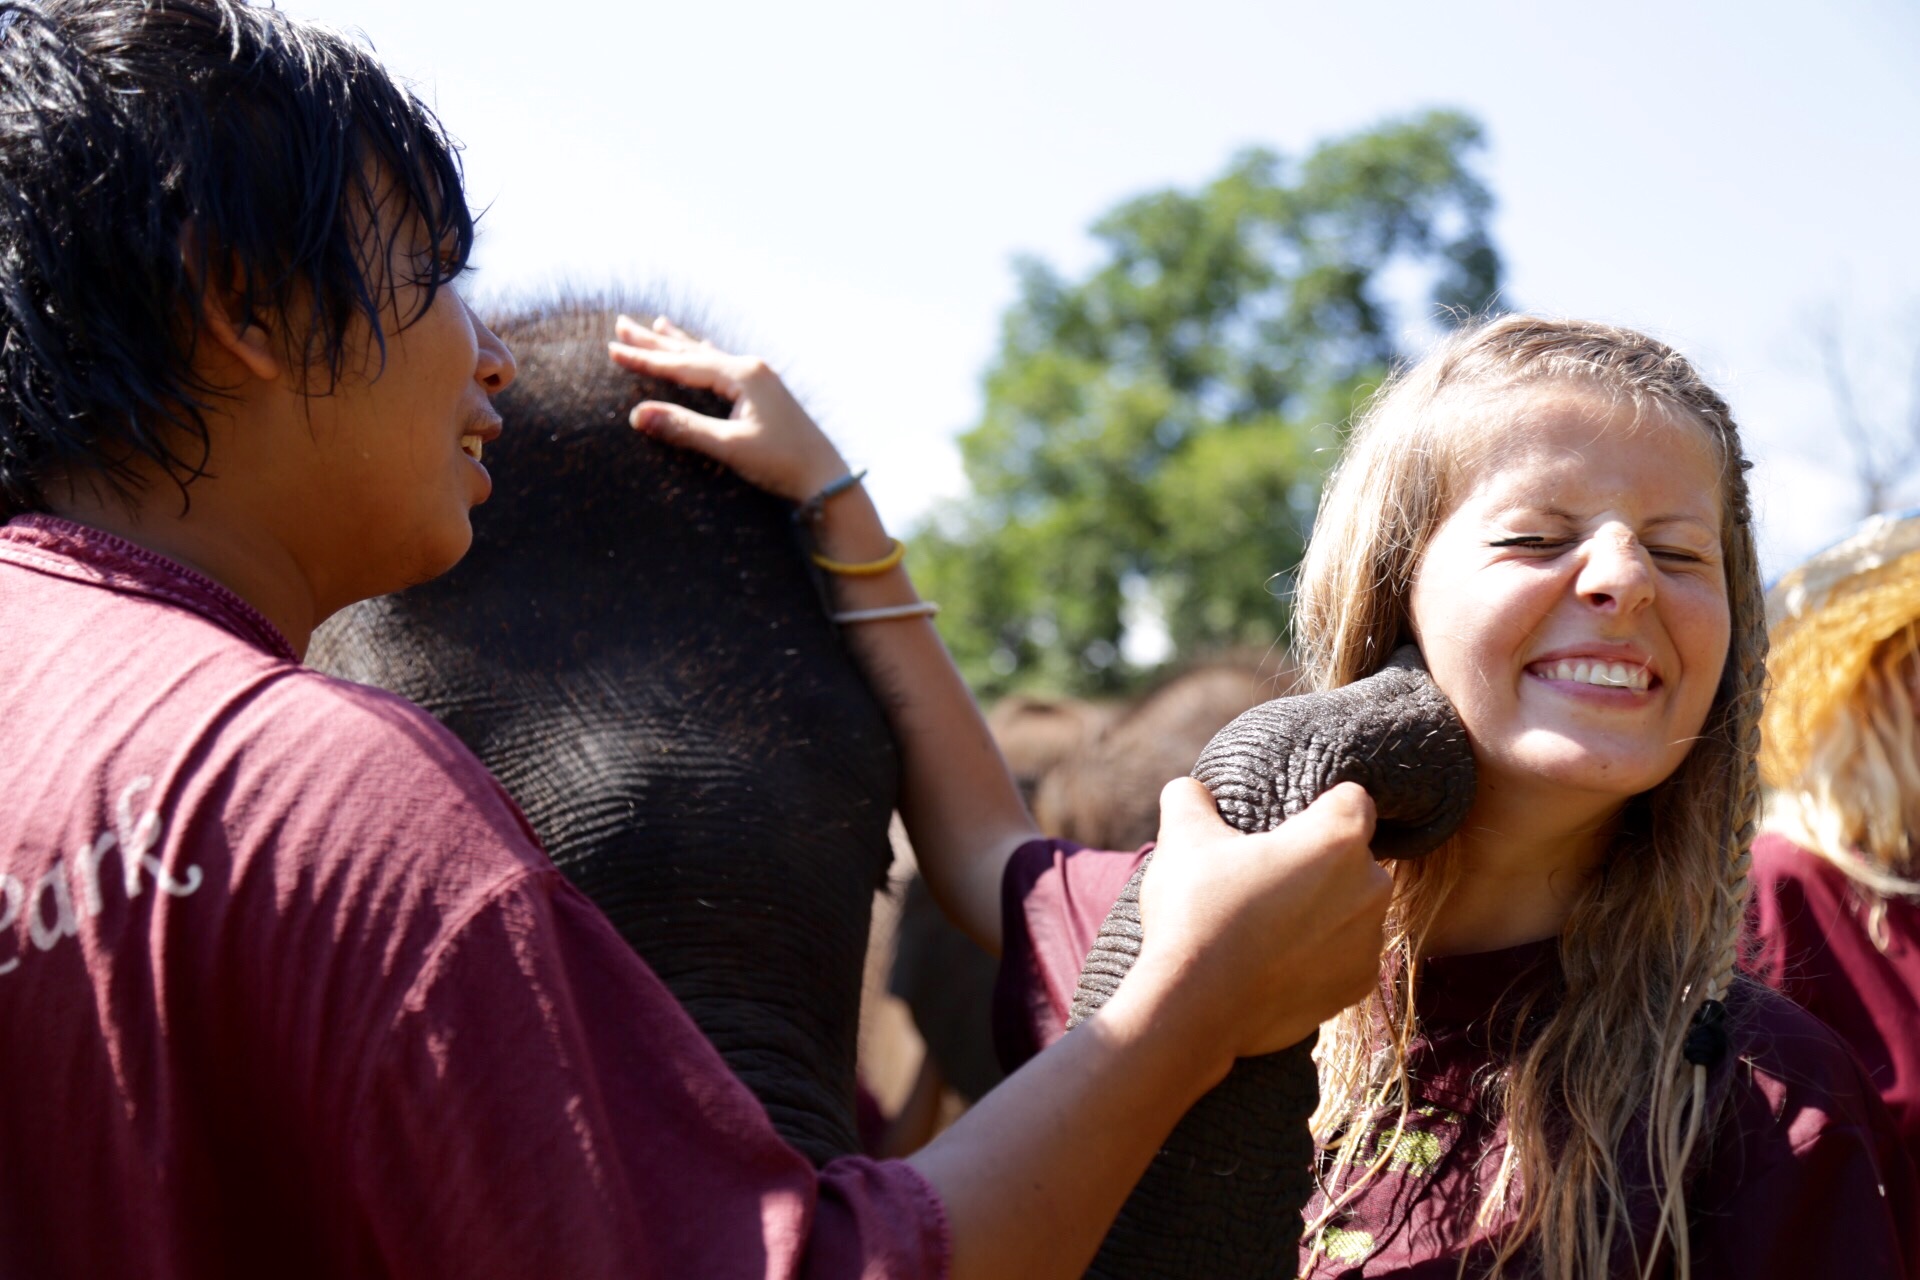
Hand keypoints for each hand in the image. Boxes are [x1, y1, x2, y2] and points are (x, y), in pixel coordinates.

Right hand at [607, 315, 847, 501]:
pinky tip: (706, 347)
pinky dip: (704, 356)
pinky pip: (724, 367)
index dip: (645, 359)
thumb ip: (683, 428)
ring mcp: (760, 380)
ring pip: (708, 356)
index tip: (612, 349)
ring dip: (680, 343)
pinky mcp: (764, 395)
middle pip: (692, 351)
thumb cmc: (782, 463)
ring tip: (657, 324)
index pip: (682, 364)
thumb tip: (637, 414)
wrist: (826, 478)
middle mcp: (751, 369)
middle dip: (655, 340)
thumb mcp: (729, 447)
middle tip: (621, 323)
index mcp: (743, 375)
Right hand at [1131, 778, 1389, 1061]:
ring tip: (1267, 925)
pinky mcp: (1359, 984)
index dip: (1321, 805)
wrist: (1195, 1008)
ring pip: (1352, 907)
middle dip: (1319, 862)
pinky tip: (1277, 961)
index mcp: (1338, 838)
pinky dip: (1320, 954)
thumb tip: (1192, 790)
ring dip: (1323, 909)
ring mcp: (1369, 940)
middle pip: (1354, 856)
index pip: (1353, 798)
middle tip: (1265, 879)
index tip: (1288, 824)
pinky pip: (1346, 953)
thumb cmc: (1196, 911)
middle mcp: (1372, 885)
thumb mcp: (1182, 837)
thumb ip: (1191, 796)